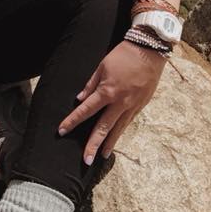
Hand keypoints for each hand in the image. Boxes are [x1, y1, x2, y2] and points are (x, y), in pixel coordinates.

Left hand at [58, 40, 165, 164]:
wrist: (148, 51)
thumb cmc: (123, 56)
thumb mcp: (102, 67)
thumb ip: (90, 85)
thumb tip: (80, 99)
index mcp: (107, 91)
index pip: (86, 110)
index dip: (73, 121)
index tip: (62, 130)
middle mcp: (119, 102)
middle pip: (103, 127)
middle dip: (93, 144)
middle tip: (85, 160)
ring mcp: (132, 106)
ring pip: (118, 129)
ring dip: (109, 143)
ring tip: (102, 156)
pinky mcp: (141, 105)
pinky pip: (128, 122)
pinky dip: (120, 131)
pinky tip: (115, 138)